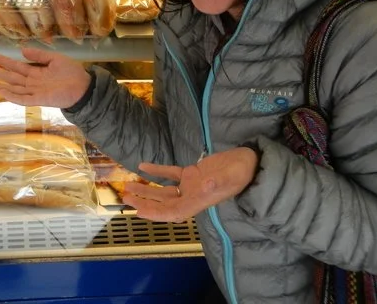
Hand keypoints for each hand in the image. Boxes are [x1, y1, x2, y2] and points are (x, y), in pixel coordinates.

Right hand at [0, 47, 90, 108]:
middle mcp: (32, 83)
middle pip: (10, 77)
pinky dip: (11, 96)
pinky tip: (1, 91)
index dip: (3, 61)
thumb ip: (39, 55)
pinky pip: (22, 99)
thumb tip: (22, 49)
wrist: (84, 87)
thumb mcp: (54, 59)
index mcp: (36, 72)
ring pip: (13, 88)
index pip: (16, 66)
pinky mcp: (39, 100)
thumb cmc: (73, 73)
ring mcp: (34, 92)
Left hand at [122, 147, 258, 222]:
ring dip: (147, 189)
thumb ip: (218, 182)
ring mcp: (191, 184)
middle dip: (145, 202)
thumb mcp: (231, 176)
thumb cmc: (242, 171)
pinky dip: (157, 171)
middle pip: (164, 203)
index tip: (139, 212)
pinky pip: (171, 173)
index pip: (173, 212)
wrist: (250, 161)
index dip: (156, 213)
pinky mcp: (192, 172)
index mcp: (199, 201)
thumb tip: (205, 186)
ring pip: (165, 190)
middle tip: (126, 198)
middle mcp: (192, 196)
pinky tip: (142, 166)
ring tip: (129, 187)